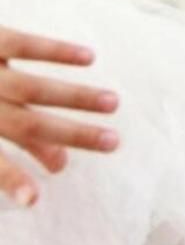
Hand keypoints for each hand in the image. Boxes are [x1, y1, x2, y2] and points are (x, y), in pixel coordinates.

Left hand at [0, 27, 118, 206]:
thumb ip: (6, 146)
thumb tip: (59, 164)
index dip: (9, 179)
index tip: (35, 200)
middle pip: (26, 123)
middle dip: (71, 134)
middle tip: (113, 143)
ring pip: (32, 87)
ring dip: (75, 96)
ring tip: (113, 103)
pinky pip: (26, 44)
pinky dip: (58, 52)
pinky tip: (89, 58)